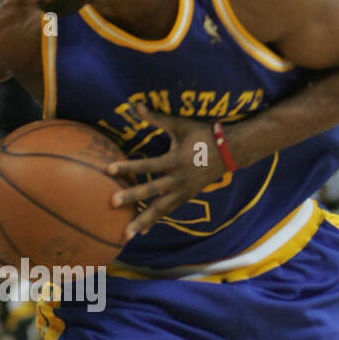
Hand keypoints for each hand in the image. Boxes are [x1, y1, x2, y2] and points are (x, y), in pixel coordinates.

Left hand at [106, 104, 226, 237]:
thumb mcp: (180, 125)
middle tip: (112, 203)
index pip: (147, 165)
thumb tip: (136, 105)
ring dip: (142, 221)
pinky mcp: (186, 197)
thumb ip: (157, 118)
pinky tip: (142, 231)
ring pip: (159, 209)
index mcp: (175, 160)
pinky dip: (155, 221)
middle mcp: (178, 179)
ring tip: (125, 234)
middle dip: (131, 197)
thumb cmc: (203, 134)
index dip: (128, 167)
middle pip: (150, 190)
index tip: (109, 169)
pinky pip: (168, 211)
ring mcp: (182, 191)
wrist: (229, 152)